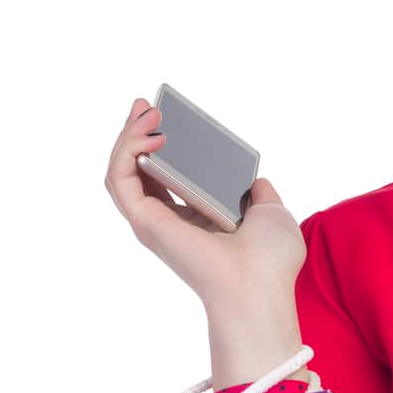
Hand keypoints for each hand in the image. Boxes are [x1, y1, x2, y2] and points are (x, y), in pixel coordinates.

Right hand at [104, 96, 306, 314]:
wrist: (261, 288)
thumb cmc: (270, 261)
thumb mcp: (272, 214)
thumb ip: (260, 196)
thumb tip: (256, 180)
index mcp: (196, 220)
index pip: (167, 178)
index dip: (161, 148)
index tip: (165, 115)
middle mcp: (170, 221)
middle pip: (138, 172)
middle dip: (135, 134)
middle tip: (146, 105)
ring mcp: (154, 223)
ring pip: (121, 172)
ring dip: (127, 137)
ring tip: (148, 112)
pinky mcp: (145, 222)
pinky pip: (120, 180)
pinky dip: (127, 152)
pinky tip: (151, 134)